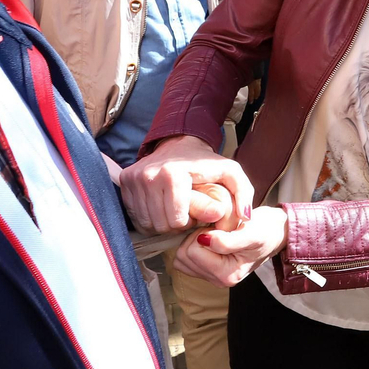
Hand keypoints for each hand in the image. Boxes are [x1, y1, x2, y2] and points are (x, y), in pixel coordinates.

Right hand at [119, 135, 252, 234]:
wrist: (179, 144)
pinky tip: (161, 207)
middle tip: (185, 211)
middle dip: (176, 224)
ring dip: (162, 222)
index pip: (177, 220)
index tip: (196, 211)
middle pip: (161, 224)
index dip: (190, 221)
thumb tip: (243, 217)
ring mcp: (133, 178)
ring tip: (175, 209)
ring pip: (147, 223)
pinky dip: (149, 218)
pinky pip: (135, 217)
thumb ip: (243, 194)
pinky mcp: (125, 182)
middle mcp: (148, 175)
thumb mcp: (231, 173)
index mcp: (172, 173)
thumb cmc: (205, 163)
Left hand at [172, 206, 288, 286]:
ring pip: (181, 257)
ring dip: (194, 240)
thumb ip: (227, 241)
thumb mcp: (251, 233)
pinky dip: (192, 244)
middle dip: (196, 237)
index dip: (203, 233)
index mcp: (226, 275)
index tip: (221, 228)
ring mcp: (210, 276)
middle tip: (218, 230)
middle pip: (184, 256)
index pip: (193, 252)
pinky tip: (209, 238)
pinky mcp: (205, 269)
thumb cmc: (265, 231)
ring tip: (215, 234)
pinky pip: (184, 258)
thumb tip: (203, 240)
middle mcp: (217, 279)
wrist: (272, 233)